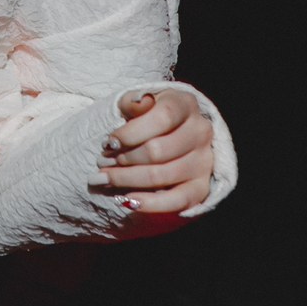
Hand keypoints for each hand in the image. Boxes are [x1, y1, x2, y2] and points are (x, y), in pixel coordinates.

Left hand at [90, 89, 212, 211]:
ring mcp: (204, 161)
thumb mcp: (136, 102)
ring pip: (161, 176)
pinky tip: (127, 201)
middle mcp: (200, 132)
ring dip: (127, 180)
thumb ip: (134, 101)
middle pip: (158, 150)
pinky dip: (150, 204)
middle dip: (123, 159)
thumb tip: (140, 103)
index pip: (162, 117)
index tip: (109, 143)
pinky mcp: (201, 186)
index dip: (131, 132)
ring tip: (104, 178)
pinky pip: (177, 201)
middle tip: (102, 162)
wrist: (167, 136)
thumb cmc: (146, 117)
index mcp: (185, 104)